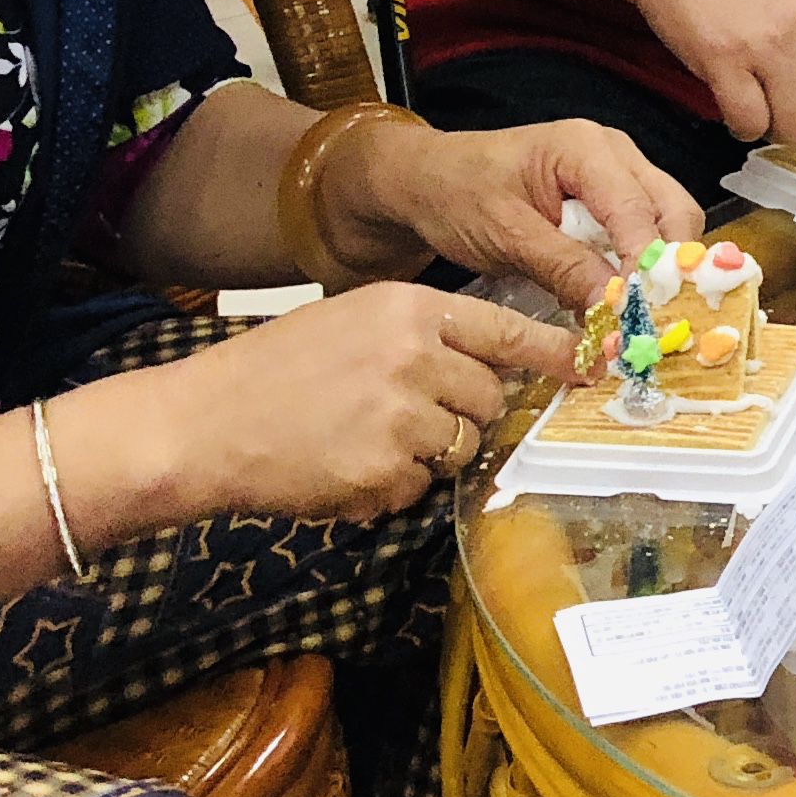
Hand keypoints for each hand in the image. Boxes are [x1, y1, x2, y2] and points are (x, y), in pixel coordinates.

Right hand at [115, 284, 567, 523]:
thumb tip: (491, 363)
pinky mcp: (387, 468)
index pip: (507, 330)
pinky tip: (344, 467)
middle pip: (491, 396)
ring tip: (364, 439)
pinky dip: (391, 487)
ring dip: (427, 452)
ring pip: (462, 444)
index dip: (555, 352)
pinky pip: (420, 486)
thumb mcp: (353, 321)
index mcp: (410, 309)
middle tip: (403, 415)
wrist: (202, 424)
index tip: (594, 365)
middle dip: (463, 413)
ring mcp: (405, 414)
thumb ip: (423, 335)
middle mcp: (417, 355)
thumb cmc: (273, 372)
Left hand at [319, 115, 699, 307]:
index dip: (647, 266)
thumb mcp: (506, 236)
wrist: (426, 181)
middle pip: (674, 211)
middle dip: (668, 266)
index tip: (641, 316)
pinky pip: (645, 232)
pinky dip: (639, 268)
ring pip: (668, 223)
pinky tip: (621, 300)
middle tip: (649, 318)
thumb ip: (564, 267)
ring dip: (657, 269)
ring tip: (635, 313)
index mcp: (587, 148)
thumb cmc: (457, 195)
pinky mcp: (612, 198)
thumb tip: (614, 309)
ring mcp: (619, 173)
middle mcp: (615, 154)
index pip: (639, 211)